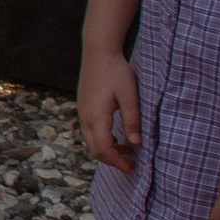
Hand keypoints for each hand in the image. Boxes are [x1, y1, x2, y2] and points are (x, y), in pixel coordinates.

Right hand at [78, 46, 139, 170]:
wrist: (98, 51)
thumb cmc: (116, 71)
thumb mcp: (129, 95)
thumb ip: (132, 121)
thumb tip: (136, 144)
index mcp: (97, 116)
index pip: (104, 149)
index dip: (117, 162)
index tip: (132, 168)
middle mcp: (85, 117)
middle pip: (95, 150)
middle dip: (112, 160)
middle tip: (131, 164)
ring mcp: (82, 112)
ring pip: (91, 142)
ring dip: (107, 150)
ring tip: (127, 151)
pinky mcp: (84, 107)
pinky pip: (90, 132)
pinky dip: (103, 140)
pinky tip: (117, 137)